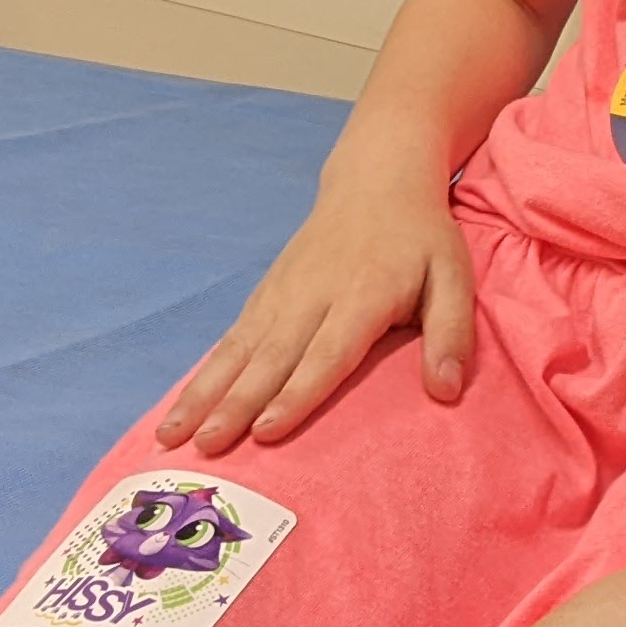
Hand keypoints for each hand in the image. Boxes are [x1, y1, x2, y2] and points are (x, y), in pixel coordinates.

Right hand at [154, 166, 472, 453]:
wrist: (377, 179)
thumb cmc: (420, 238)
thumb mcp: (454, 275)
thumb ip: (452, 333)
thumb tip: (446, 392)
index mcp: (362, 295)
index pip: (326, 353)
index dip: (297, 394)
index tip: (267, 432)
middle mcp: (312, 295)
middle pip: (271, 357)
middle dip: (235, 404)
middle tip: (206, 447)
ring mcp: (282, 292)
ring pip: (239, 349)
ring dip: (204, 393)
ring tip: (171, 434)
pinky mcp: (266, 292)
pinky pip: (231, 337)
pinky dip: (204, 372)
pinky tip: (182, 405)